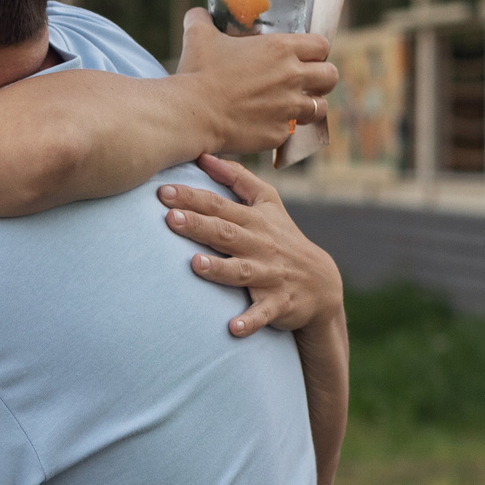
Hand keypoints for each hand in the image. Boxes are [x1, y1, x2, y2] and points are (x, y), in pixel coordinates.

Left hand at [161, 154, 343, 336]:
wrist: (322, 282)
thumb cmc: (283, 237)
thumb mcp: (267, 203)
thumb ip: (237, 178)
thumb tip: (204, 156)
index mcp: (253, 222)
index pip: (219, 206)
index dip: (192, 198)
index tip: (163, 191)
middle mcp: (260, 246)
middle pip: (225, 234)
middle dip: (198, 226)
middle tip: (170, 218)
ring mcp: (270, 275)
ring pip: (242, 272)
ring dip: (219, 269)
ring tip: (195, 264)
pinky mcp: (278, 303)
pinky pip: (264, 313)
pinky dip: (250, 321)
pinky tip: (233, 328)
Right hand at [174, 9, 337, 155]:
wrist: (192, 114)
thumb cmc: (197, 72)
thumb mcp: (199, 36)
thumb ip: (202, 19)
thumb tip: (197, 13)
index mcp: (281, 49)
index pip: (322, 45)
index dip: (315, 51)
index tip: (304, 56)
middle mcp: (292, 77)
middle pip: (331, 76)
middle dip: (322, 78)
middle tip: (305, 81)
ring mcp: (289, 108)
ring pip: (321, 107)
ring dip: (309, 105)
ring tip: (292, 105)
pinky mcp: (279, 133)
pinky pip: (292, 131)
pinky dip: (282, 127)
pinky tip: (266, 124)